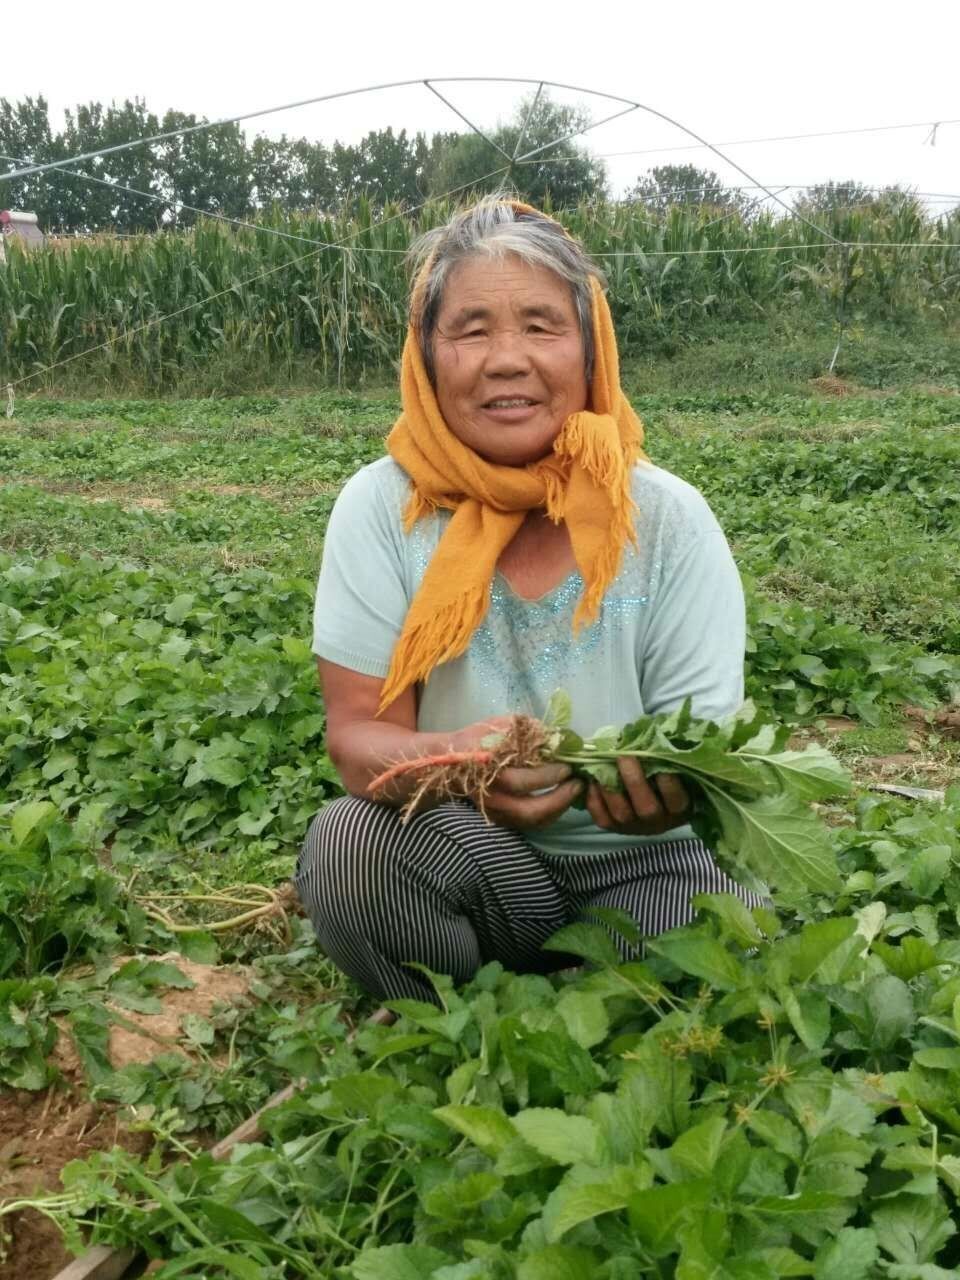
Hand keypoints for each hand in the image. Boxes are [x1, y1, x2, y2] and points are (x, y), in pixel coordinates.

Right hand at [449, 716, 581, 830]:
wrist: (450, 763)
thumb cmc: (477, 740)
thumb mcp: (501, 726)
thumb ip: (528, 730)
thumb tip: (557, 736)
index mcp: (490, 774)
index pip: (524, 782)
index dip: (550, 775)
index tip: (567, 766)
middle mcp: (493, 799)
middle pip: (531, 812)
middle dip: (560, 800)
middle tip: (577, 785)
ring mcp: (496, 813)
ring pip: (532, 822)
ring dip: (557, 809)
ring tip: (572, 792)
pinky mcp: (500, 819)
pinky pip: (529, 823)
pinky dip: (548, 814)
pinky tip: (559, 800)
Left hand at [585, 758, 688, 836]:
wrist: (652, 805)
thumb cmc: (663, 779)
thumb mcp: (672, 769)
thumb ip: (665, 756)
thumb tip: (653, 732)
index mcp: (678, 808)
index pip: (676, 799)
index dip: (668, 782)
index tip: (658, 760)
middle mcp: (658, 821)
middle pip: (647, 809)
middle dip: (634, 780)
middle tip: (623, 756)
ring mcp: (635, 827)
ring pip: (622, 814)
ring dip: (611, 788)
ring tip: (603, 765)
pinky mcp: (615, 828)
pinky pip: (603, 819)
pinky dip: (595, 800)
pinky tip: (593, 781)